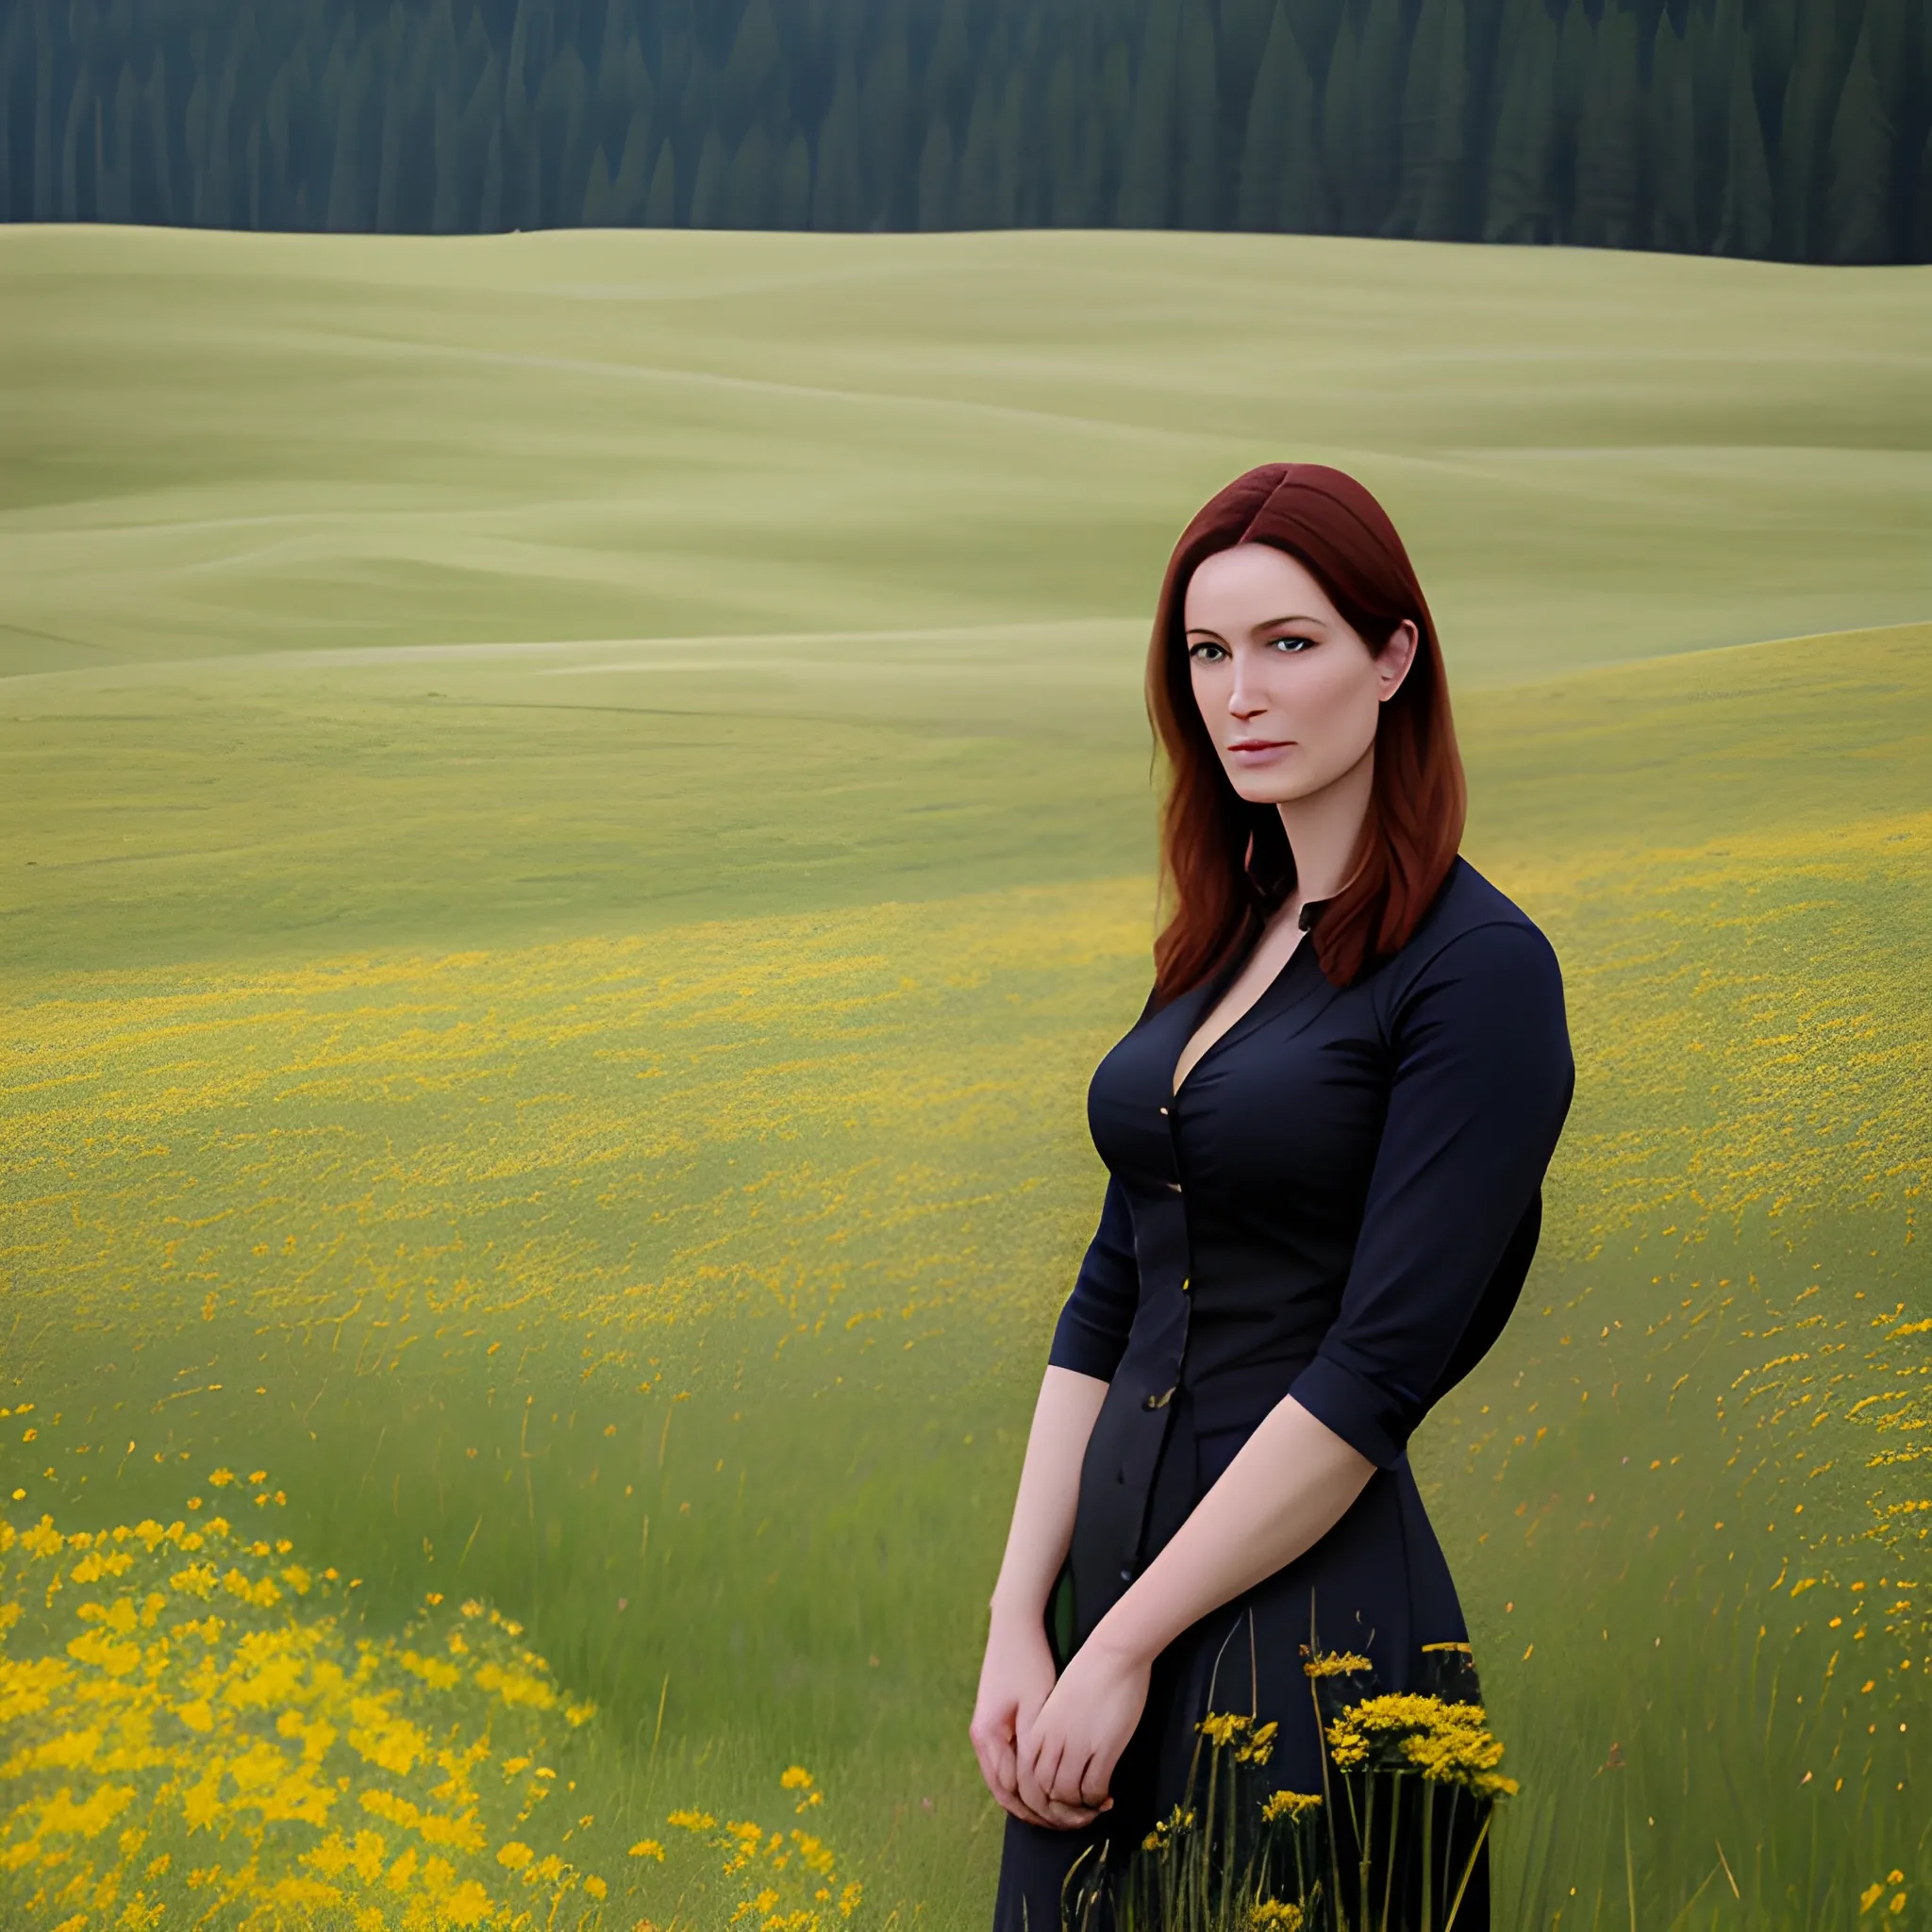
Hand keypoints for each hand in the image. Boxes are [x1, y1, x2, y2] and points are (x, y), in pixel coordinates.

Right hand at [970, 1607, 1086, 1829]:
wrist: (1013, 1625)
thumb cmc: (1028, 1661)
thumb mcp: (1036, 1703)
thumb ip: (1034, 1745)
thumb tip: (1040, 1785)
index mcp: (988, 1737)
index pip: (1013, 1790)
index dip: (1044, 1809)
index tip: (1074, 1816)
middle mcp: (981, 1740)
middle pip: (1005, 1793)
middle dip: (1037, 1813)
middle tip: (1071, 1821)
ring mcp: (985, 1733)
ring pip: (1005, 1783)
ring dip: (1032, 1800)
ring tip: (1064, 1810)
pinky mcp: (995, 1725)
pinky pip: (1008, 1765)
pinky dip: (1026, 1782)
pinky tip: (1050, 1785)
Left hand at [1015, 1631, 1148, 1824]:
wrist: (1113, 1653)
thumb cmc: (1087, 1673)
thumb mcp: (1056, 1704)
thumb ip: (1050, 1732)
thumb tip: (1053, 1761)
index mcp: (1036, 1729)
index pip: (1024, 1779)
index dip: (1035, 1802)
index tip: (1052, 1808)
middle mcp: (1051, 1741)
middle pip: (1042, 1793)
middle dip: (1056, 1813)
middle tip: (1073, 1817)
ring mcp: (1076, 1745)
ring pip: (1067, 1795)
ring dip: (1078, 1811)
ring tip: (1090, 1811)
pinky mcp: (1102, 1747)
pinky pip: (1094, 1788)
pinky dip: (1098, 1800)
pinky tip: (1107, 1799)